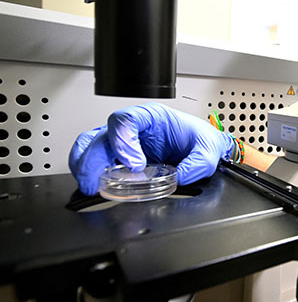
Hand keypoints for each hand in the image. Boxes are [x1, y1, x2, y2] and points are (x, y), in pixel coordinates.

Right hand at [69, 102, 235, 194]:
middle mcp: (134, 127)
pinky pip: (94, 159)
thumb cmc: (201, 141)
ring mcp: (123, 142)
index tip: (135, 164)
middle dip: (94, 158)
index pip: (125, 120)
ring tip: (90, 185)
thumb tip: (179, 177)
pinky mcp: (119, 158)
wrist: (204, 149)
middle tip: (97, 182)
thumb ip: (197, 163)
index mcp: (153, 116)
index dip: (123, 141)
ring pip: (90, 145)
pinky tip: (94, 185)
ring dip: (84, 165)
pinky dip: (89, 172)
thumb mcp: (208, 150)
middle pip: (101, 134)